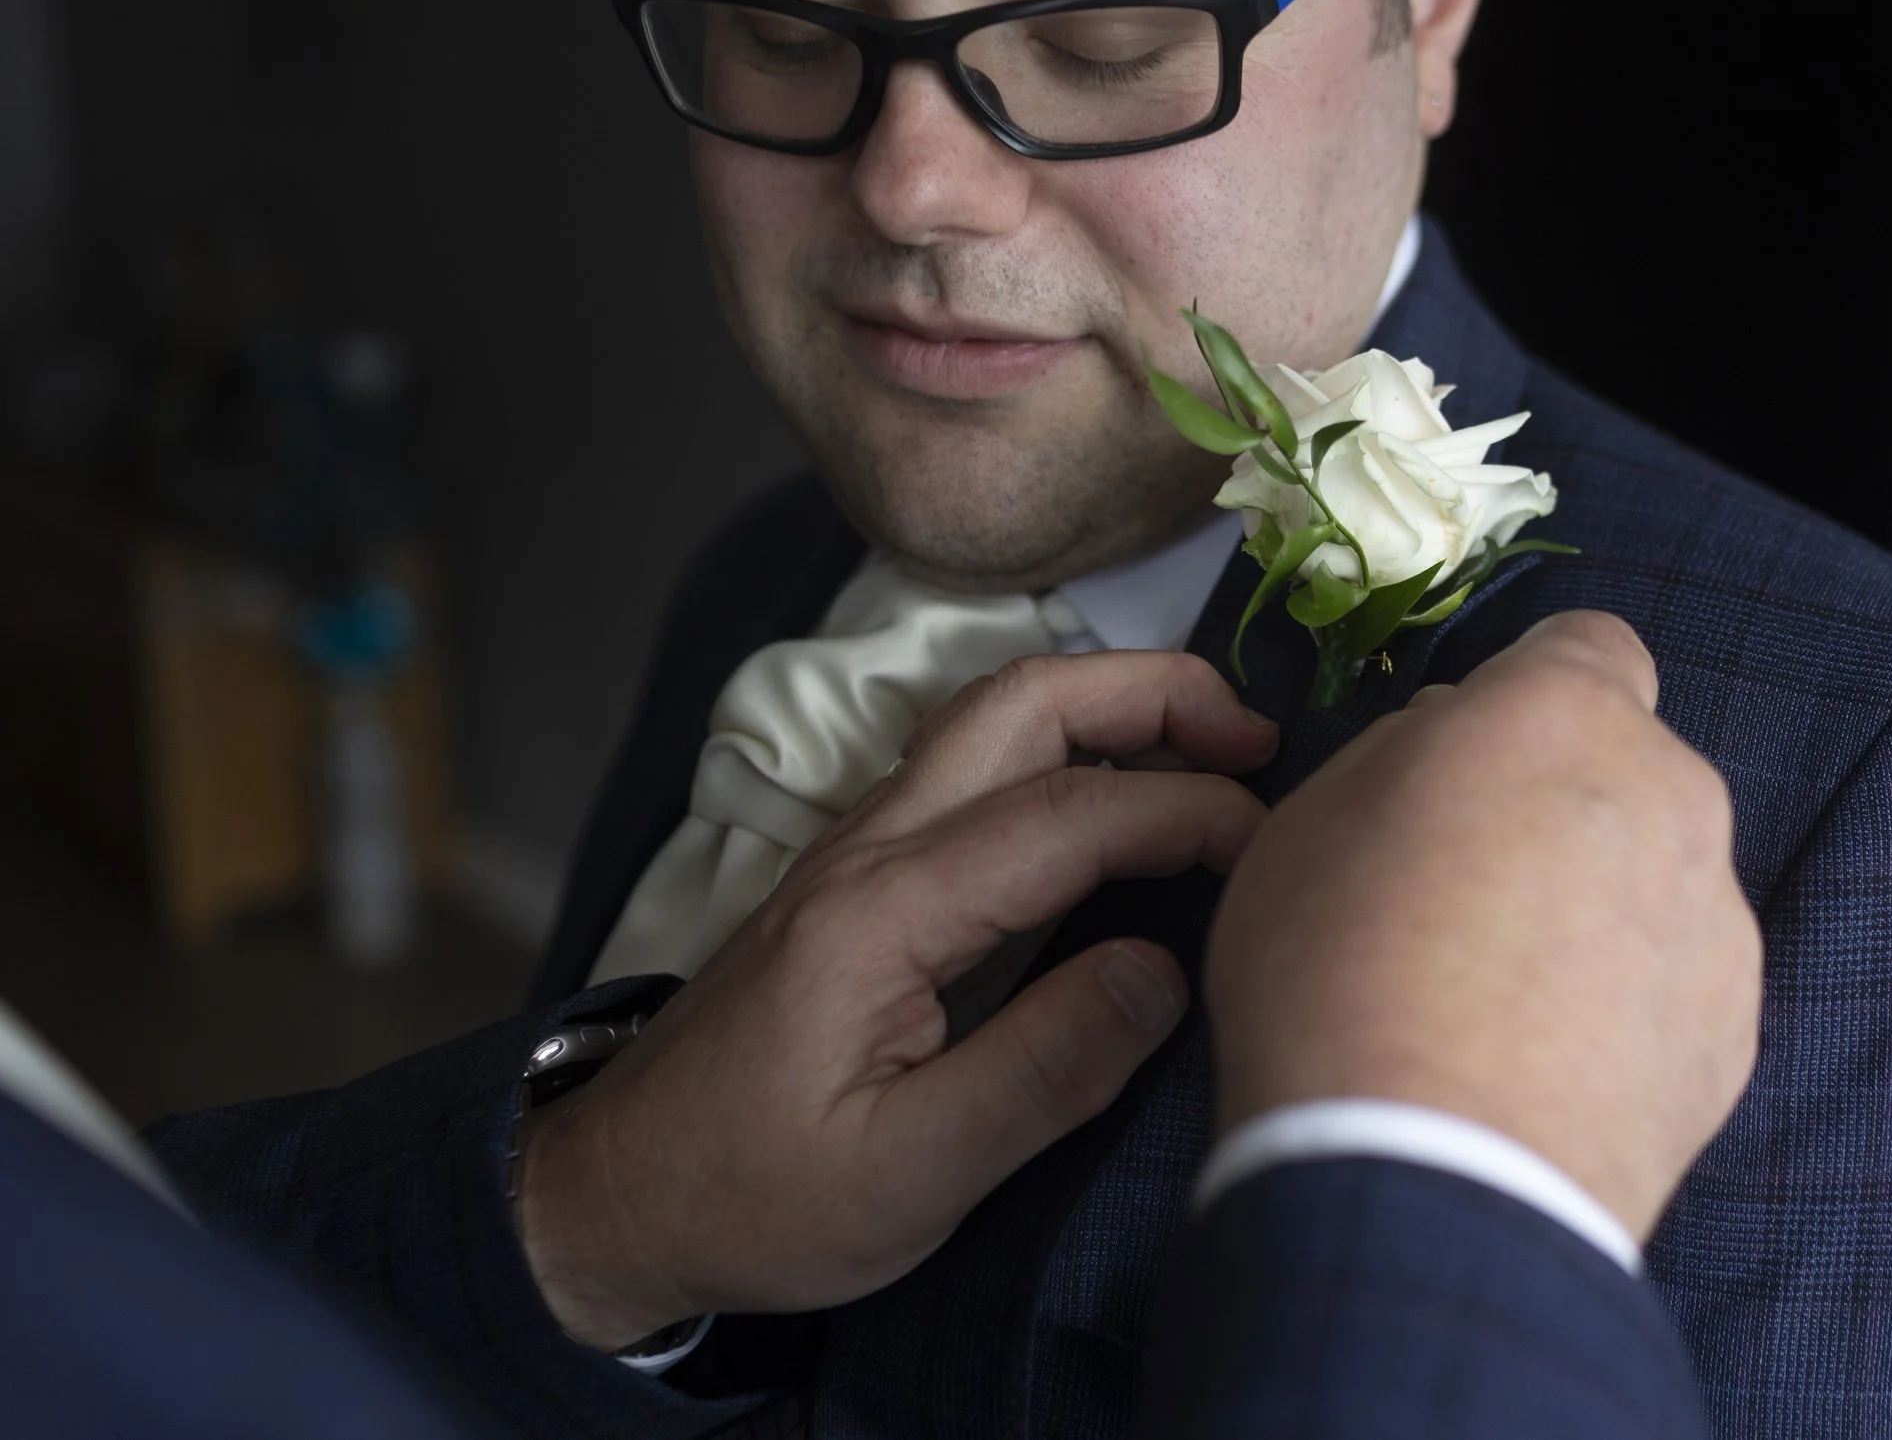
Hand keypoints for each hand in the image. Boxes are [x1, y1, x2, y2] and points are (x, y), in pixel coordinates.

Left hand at [514, 652, 1276, 1348]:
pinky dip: (1066, 749)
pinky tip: (1118, 796)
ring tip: (1215, 748)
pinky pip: (973, 768)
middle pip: (1021, 704)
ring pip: (992, 720)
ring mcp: (857, 851)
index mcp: (885, 911)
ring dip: (1110, 708)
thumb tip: (1166, 973)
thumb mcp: (910, 1174)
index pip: (1068, 814)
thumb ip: (1045, 1071)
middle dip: (1153, 694)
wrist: (616, 1199)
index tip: (1273, 846)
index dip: (1187, 811)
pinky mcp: (860, 878)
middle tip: (1261, 738)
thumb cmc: (755, 1199)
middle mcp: (869, 848)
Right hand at [1205, 611, 1760, 1240]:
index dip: (1528, 692)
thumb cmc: (1339, 974)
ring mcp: (1718, 916)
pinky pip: (1676, 979)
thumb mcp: (1309, 822)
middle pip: (1624, 768)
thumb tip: (1453, 746)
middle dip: (1562, 805)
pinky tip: (1547, 1065)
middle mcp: (1670, 794)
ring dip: (1599, 907)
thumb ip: (1404, 756)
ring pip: (1657, 876)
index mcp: (1564, 715)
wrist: (1431, 1177)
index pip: (1588, 644)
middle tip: (1466, 891)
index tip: (1474, 756)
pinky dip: (1627, 1004)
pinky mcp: (1736, 1029)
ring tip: (1504, 1002)